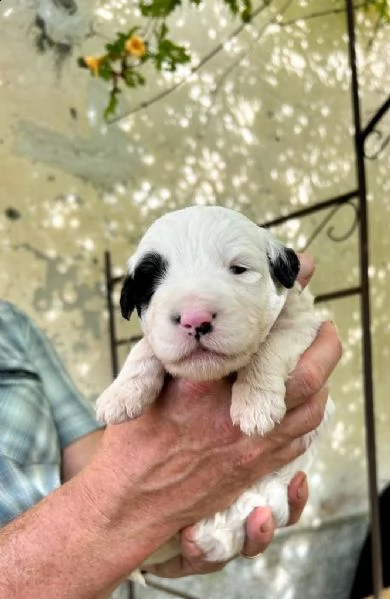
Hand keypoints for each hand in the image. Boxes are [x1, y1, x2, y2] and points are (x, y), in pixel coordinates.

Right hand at [141, 253, 340, 577]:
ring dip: (322, 379)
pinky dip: (311, 414)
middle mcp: (238, 416)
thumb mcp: (144, 378)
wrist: (133, 499)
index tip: (294, 295)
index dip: (285, 316)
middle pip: (303, 377)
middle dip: (322, 345)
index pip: (261, 342)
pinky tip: (304, 400)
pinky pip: (301, 440)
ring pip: (311, 409)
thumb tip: (201, 315)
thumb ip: (174, 344)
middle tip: (323, 325)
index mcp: (207, 387)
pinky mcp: (256, 469)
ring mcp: (252, 447)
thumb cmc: (135, 438)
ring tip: (318, 357)